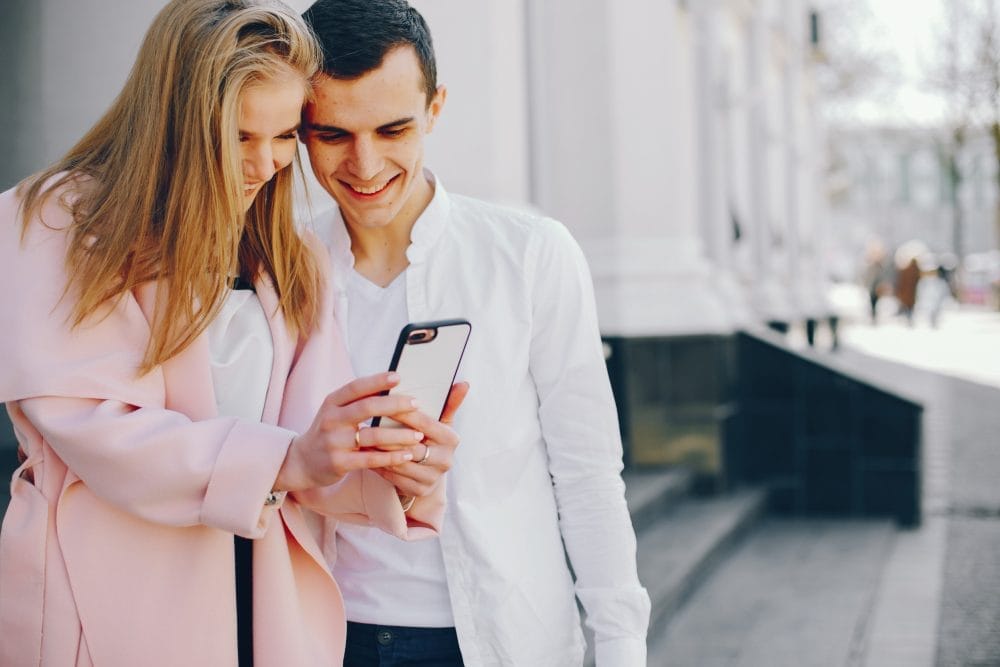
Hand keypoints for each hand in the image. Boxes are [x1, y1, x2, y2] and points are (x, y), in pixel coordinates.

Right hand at [275, 372, 427, 491]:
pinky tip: (407, 454)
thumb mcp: (336, 411)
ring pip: (373, 435)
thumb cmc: (329, 431)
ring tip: (419, 435)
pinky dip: (392, 457)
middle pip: (367, 407)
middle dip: (395, 404)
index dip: (377, 381)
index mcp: (331, 402)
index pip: (356, 387)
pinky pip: (371, 459)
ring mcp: (334, 442)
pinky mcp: (339, 463)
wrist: (302, 462)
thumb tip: (392, 383)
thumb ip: (358, 400)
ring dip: (399, 435)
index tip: (398, 377)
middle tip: (416, 404)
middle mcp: (331, 420)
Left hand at [373, 381, 468, 497]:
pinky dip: (378, 466)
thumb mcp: (441, 421)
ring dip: (379, 451)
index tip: (385, 402)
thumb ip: (449, 402)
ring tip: (363, 438)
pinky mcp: (419, 490)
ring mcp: (432, 478)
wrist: (429, 472)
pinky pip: (394, 477)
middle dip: (388, 435)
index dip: (405, 413)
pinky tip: (366, 455)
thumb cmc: (432, 439)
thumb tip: (464, 383)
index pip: (425, 424)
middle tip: (367, 423)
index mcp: (451, 439)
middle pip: (411, 446)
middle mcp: (445, 460)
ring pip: (400, 463)